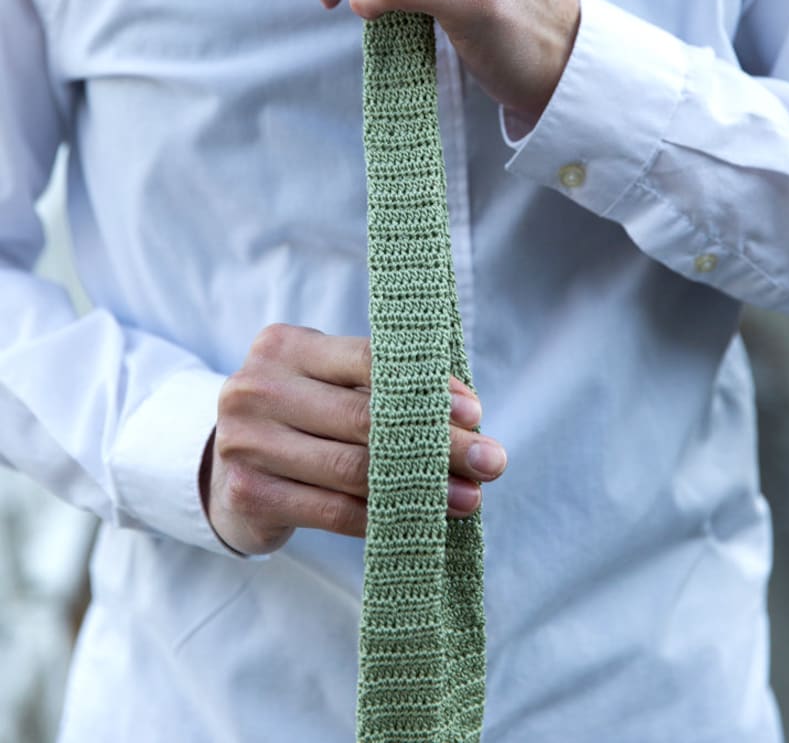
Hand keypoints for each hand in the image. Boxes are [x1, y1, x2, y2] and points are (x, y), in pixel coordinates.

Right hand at [201, 323, 506, 555]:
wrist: (220, 468)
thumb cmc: (298, 417)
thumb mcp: (326, 384)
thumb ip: (380, 388)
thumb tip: (467, 416)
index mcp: (283, 346)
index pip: (368, 359)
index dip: (426, 387)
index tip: (475, 412)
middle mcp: (257, 388)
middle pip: (366, 418)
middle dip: (438, 442)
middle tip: (491, 460)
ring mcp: (246, 442)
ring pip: (352, 468)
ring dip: (421, 486)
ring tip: (470, 498)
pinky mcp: (248, 493)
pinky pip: (332, 510)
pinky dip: (382, 517)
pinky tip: (420, 521)